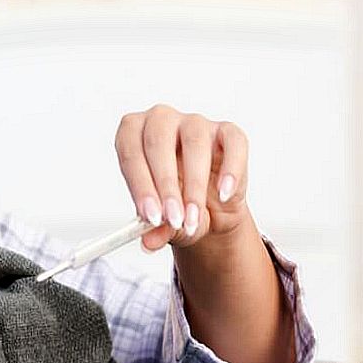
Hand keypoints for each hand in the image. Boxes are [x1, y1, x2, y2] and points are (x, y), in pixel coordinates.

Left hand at [114, 104, 249, 251]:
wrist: (209, 208)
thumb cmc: (175, 203)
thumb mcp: (163, 221)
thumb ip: (156, 229)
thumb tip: (148, 242)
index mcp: (132, 134)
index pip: (129, 151)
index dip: (139, 185)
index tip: (150, 216)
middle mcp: (160, 120)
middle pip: (157, 142)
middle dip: (165, 186)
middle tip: (172, 219)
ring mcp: (194, 122)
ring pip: (194, 142)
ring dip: (194, 186)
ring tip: (194, 218)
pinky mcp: (227, 131)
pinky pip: (232, 142)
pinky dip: (230, 169)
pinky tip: (224, 194)